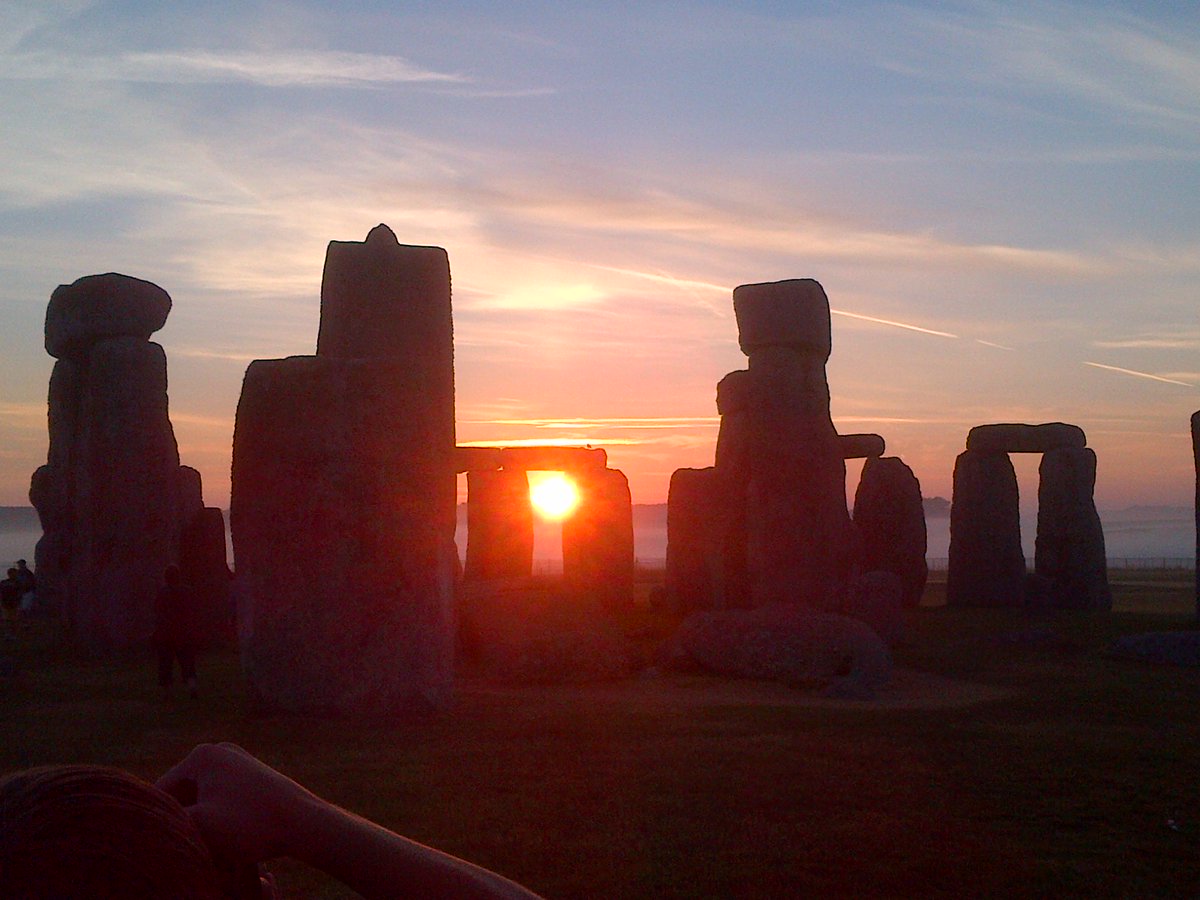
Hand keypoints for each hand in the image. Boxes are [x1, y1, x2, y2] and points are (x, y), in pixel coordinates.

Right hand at [157, 742, 315, 867]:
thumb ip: (165, 825)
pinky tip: (226, 842)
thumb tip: (135, 828)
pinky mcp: (251, 776)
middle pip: (182, 796)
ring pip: (201, 801)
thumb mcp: (199, 828)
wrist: (303, 822)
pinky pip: (220, 800)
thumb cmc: (250, 825)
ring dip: (200, 825)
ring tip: (212, 846)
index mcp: (200, 755)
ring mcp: (237, 761)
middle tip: (197, 847)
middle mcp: (217, 751)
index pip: (161, 795)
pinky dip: (218, 821)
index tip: (174, 846)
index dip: (163, 825)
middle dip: (184, 823)